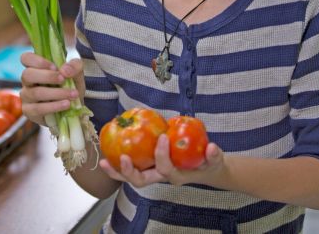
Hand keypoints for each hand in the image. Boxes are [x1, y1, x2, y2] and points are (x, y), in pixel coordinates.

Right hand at [19, 52, 82, 126]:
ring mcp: (26, 96)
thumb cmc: (70, 86)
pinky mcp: (29, 112)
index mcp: (36, 67)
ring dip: (56, 93)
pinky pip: (38, 109)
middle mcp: (28, 81)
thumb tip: (64, 70)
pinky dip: (54, 106)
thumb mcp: (76, 73)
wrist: (73, 108)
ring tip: (72, 94)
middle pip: (27, 75)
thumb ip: (74, 66)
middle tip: (63, 79)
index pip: (26, 58)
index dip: (38, 61)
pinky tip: (66, 104)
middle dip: (47, 76)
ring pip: (35, 93)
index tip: (54, 67)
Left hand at [98, 134, 225, 187]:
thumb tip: (213, 148)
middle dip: (130, 172)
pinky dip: (118, 164)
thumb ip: (214, 155)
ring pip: (132, 177)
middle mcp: (162, 177)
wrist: (205, 168)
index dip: (162, 155)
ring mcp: (153, 173)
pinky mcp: (148, 167)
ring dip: (116, 171)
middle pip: (142, 181)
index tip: (163, 137)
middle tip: (121, 158)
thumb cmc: (208, 162)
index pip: (166, 168)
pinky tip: (107, 153)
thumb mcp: (215, 159)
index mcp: (177, 176)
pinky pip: (131, 168)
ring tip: (103, 162)